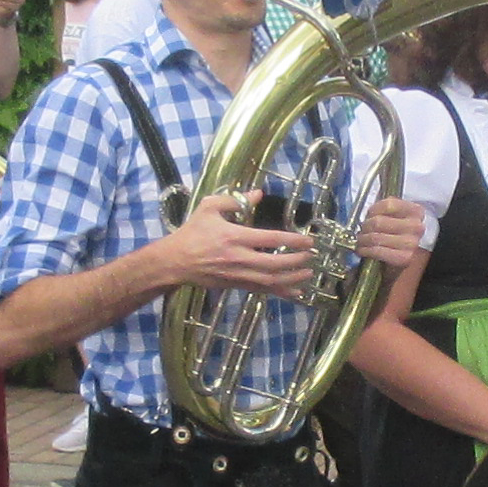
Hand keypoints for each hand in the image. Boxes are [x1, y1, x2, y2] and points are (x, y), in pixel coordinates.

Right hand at [161, 194, 322, 299]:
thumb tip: (258, 194)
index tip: (308, 240)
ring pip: (270, 280)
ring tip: (309, 273)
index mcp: (234, 236)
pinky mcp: (235, 285)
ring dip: (292, 278)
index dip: (292, 240)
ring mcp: (237, 275)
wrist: (175, 261)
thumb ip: (235, 200)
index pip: (270, 239)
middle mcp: (238, 258)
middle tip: (312, 256)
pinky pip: (262, 290)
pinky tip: (296, 292)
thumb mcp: (209, 207)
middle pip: (274, 263)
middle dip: (296, 261)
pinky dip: (280, 292)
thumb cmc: (192, 232)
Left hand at [354, 193, 429, 274]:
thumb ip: (385, 208)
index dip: (373, 210)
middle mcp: (417, 227)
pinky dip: (366, 250)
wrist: (404, 261)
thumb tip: (368, 210)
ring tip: (361, 241)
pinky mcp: (405, 258)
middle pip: (379, 222)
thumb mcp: (394, 216)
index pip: (388, 204)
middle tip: (361, 231)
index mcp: (416, 211)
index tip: (368, 216)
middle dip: (365, 227)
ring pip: (376, 237)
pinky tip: (363, 250)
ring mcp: (412, 243)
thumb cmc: (396, 235)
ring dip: (363, 239)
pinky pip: (378, 251)